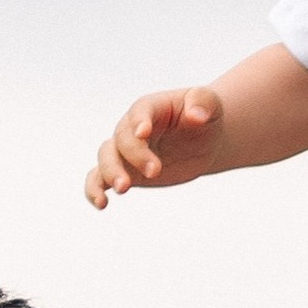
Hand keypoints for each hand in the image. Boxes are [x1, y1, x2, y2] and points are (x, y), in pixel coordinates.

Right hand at [87, 87, 225, 208]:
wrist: (201, 140)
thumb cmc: (204, 117)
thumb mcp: (212, 104)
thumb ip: (204, 103)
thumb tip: (196, 116)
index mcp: (151, 107)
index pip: (140, 111)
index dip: (139, 121)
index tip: (143, 133)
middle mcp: (131, 127)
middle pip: (122, 138)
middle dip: (136, 155)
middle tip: (155, 172)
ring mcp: (125, 150)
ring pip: (106, 157)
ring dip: (111, 172)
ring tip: (124, 188)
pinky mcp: (124, 171)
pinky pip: (99, 178)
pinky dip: (94, 190)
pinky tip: (101, 204)